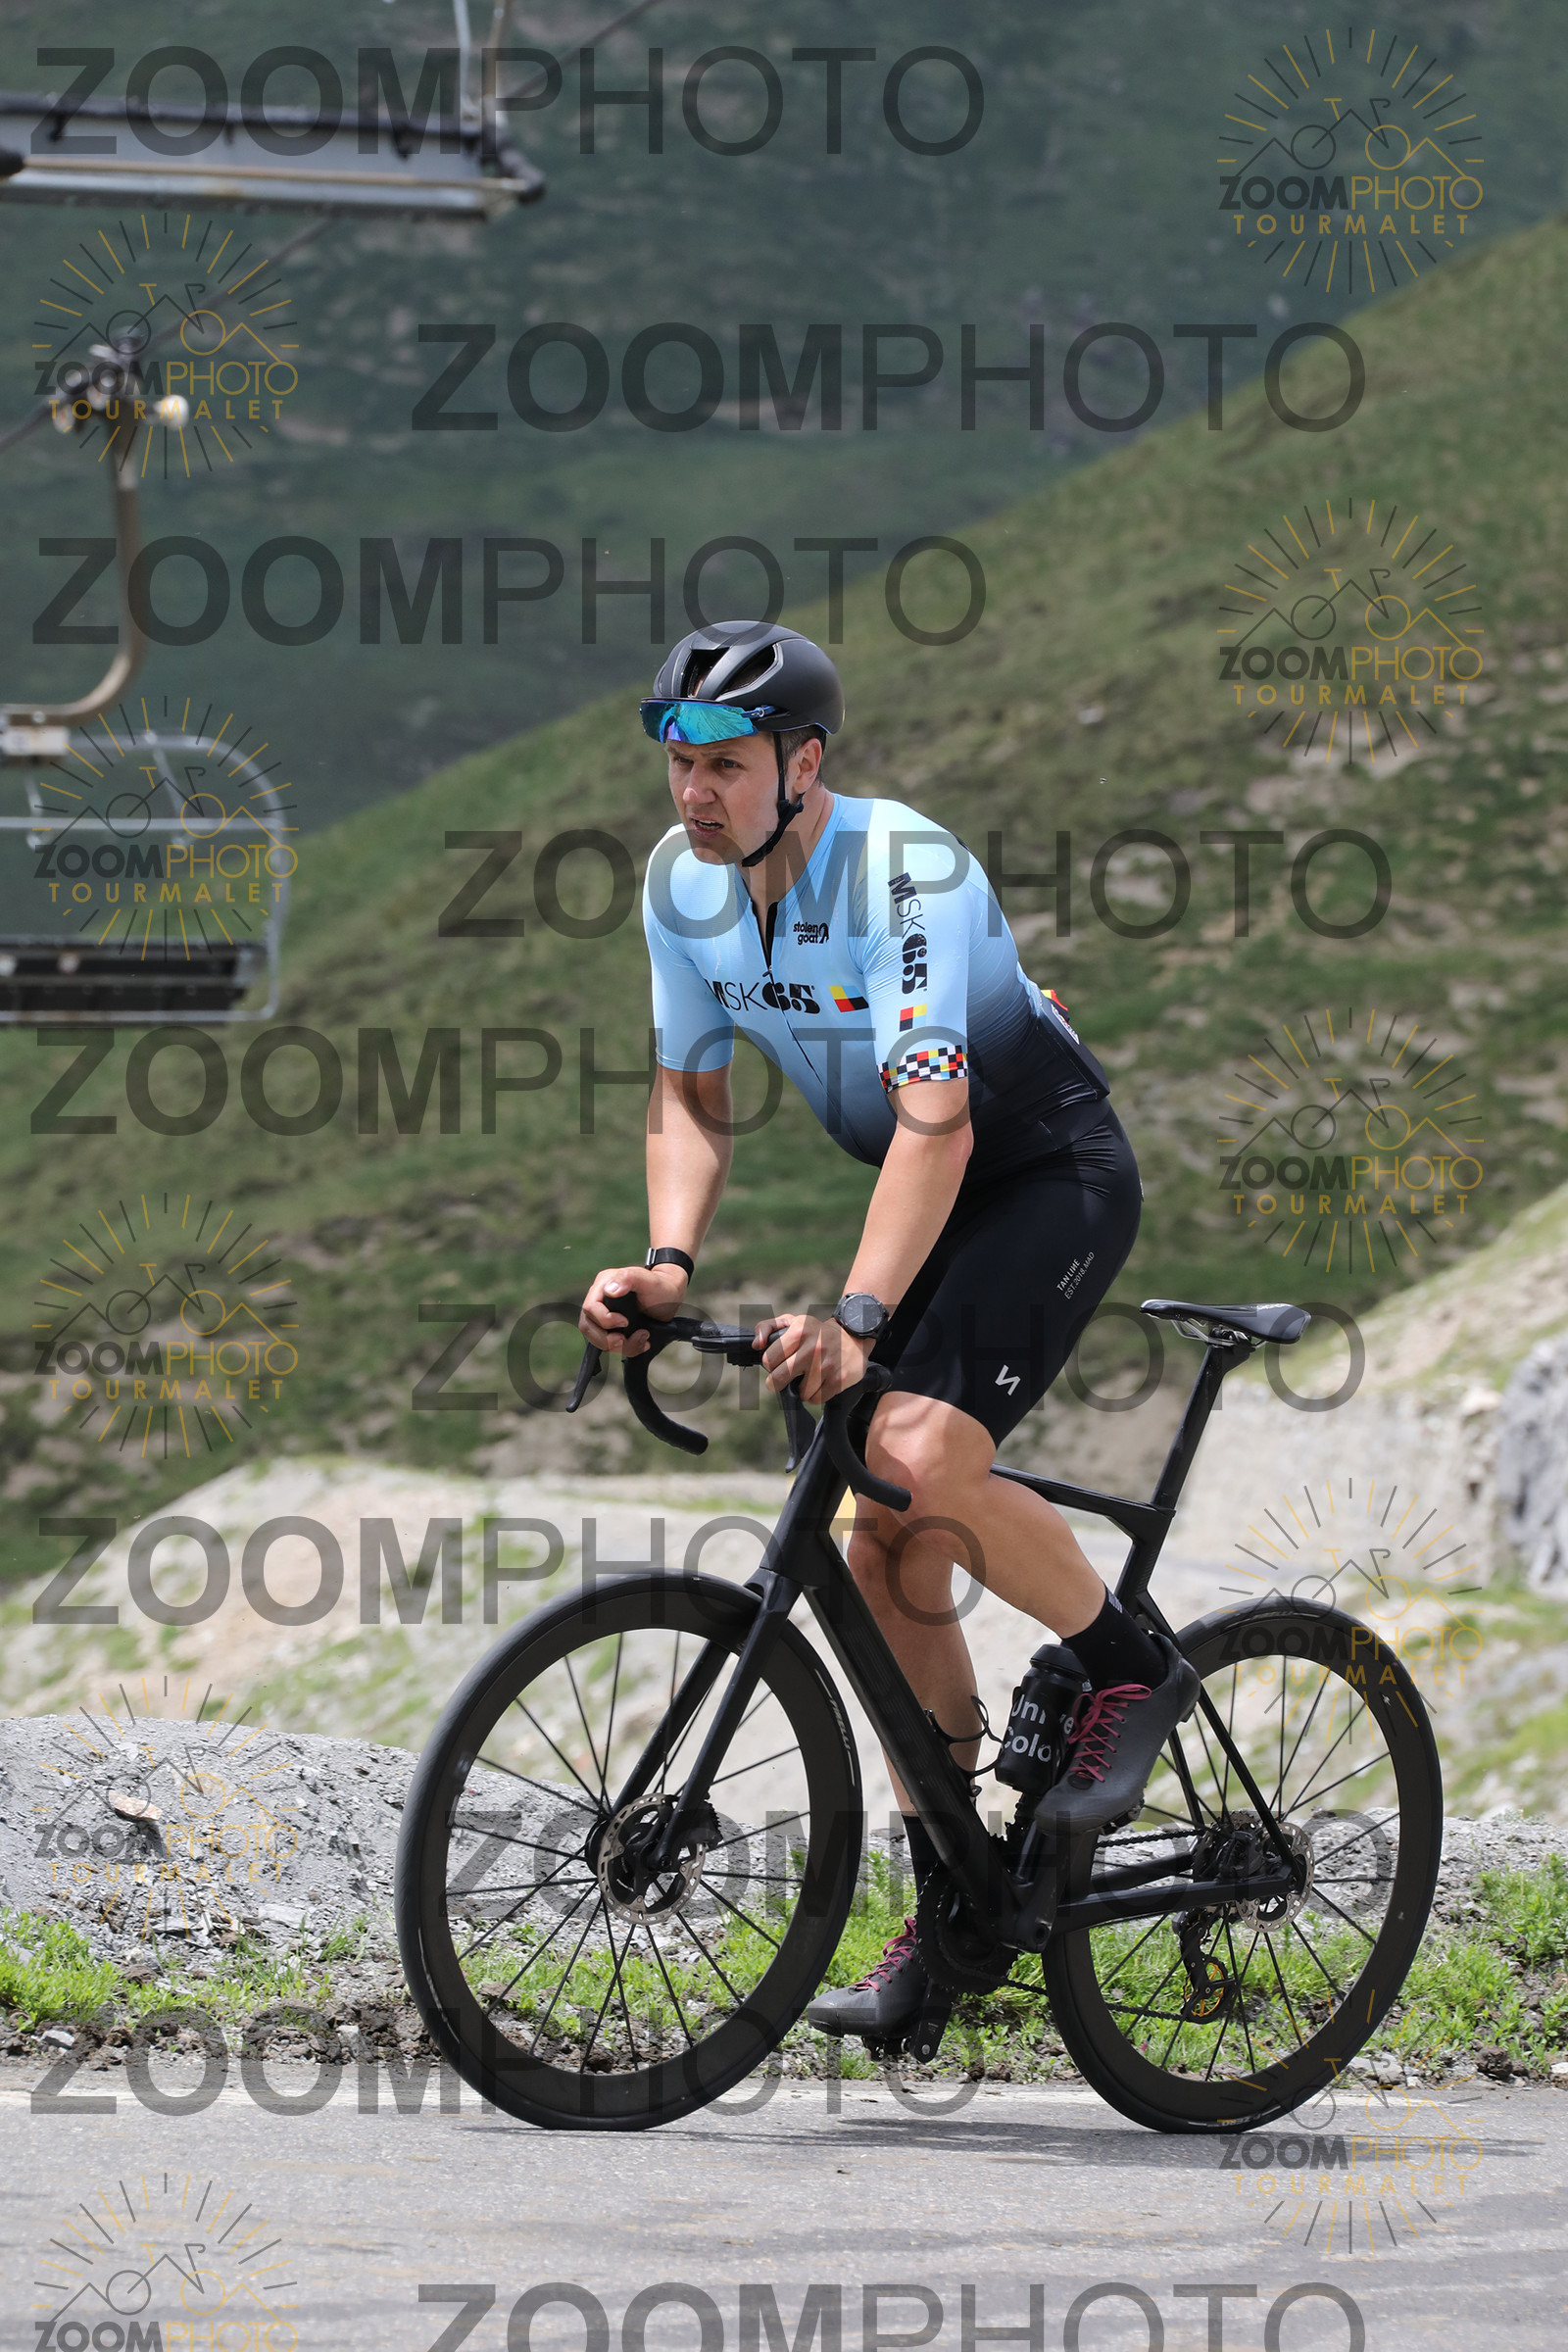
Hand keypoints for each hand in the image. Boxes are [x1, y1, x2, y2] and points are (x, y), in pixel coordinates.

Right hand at [580, 1262, 687, 1357]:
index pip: (590, 1308)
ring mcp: (605, 1314)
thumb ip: (629, 1278)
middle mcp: (601, 1299)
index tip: (625, 1322)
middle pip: (588, 1327)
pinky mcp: (612, 1328)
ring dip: (618, 1346)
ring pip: (597, 1339)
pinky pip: (609, 1344)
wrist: (671, 1297)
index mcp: (604, 1284)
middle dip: (607, 1339)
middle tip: (625, 1339)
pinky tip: (641, 1342)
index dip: (604, 1320)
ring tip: (641, 1339)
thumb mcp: (648, 1280)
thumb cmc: (661, 1286)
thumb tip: (610, 1290)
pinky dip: (626, 1348)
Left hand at [754, 1311, 871, 1405]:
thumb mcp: (792, 1321)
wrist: (853, 1336)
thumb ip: (766, 1327)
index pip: (768, 1359)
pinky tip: (820, 1382)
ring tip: (808, 1377)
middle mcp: (813, 1348)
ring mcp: (827, 1365)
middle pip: (779, 1379)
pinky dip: (815, 1394)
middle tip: (782, 1379)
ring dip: (801, 1389)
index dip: (771, 1363)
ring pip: (800, 1393)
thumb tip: (756, 1344)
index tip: (778, 1362)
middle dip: (777, 1382)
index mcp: (799, 1331)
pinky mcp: (838, 1379)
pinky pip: (816, 1399)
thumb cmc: (816, 1332)